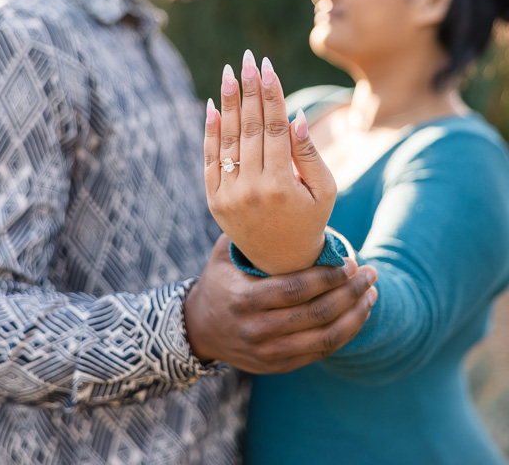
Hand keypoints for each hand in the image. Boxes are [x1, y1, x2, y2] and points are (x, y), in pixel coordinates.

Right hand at [184, 235, 377, 372]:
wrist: (199, 328)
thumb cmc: (220, 279)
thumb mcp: (225, 253)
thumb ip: (251, 232)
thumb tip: (287, 203)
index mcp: (244, 300)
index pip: (295, 290)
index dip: (328, 277)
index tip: (350, 262)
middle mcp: (256, 330)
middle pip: (316, 314)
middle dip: (351, 292)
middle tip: (370, 272)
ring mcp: (269, 353)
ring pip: (325, 338)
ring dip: (356, 314)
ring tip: (372, 292)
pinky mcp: (279, 366)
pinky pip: (321, 352)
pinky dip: (347, 332)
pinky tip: (360, 312)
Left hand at [204, 51, 336, 273]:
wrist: (279, 262)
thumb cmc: (310, 219)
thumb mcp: (324, 190)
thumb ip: (309, 153)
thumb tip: (295, 115)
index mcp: (281, 186)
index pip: (274, 128)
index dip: (271, 94)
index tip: (267, 66)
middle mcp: (250, 189)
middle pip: (250, 128)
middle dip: (249, 89)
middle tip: (246, 58)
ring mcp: (228, 195)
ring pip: (228, 139)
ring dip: (228, 103)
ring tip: (228, 73)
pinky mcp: (213, 200)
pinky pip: (210, 159)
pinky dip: (210, 132)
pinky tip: (212, 106)